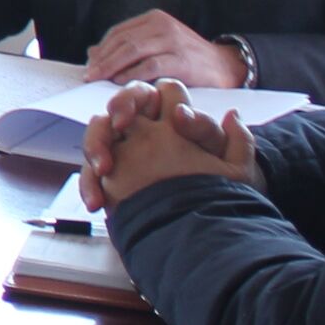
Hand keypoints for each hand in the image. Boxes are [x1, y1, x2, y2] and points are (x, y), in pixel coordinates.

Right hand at [79, 81, 259, 209]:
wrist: (205, 232)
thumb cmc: (221, 196)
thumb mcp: (235, 170)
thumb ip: (227, 139)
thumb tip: (218, 114)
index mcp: (176, 121)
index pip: (162, 92)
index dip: (168, 96)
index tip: (168, 118)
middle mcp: (147, 130)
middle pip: (123, 103)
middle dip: (120, 106)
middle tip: (121, 124)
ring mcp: (124, 153)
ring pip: (99, 132)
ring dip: (96, 145)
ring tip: (104, 169)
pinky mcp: (110, 180)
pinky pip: (91, 174)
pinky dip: (89, 185)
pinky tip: (98, 202)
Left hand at [84, 11, 247, 88]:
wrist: (225, 66)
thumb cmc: (187, 59)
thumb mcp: (157, 47)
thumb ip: (129, 48)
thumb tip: (92, 52)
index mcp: (154, 19)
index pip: (119, 32)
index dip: (102, 49)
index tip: (89, 64)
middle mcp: (162, 25)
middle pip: (123, 41)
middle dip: (102, 59)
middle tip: (89, 75)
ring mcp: (173, 41)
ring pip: (133, 50)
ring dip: (111, 66)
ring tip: (98, 78)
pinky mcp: (181, 59)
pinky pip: (150, 65)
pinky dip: (132, 73)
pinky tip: (120, 82)